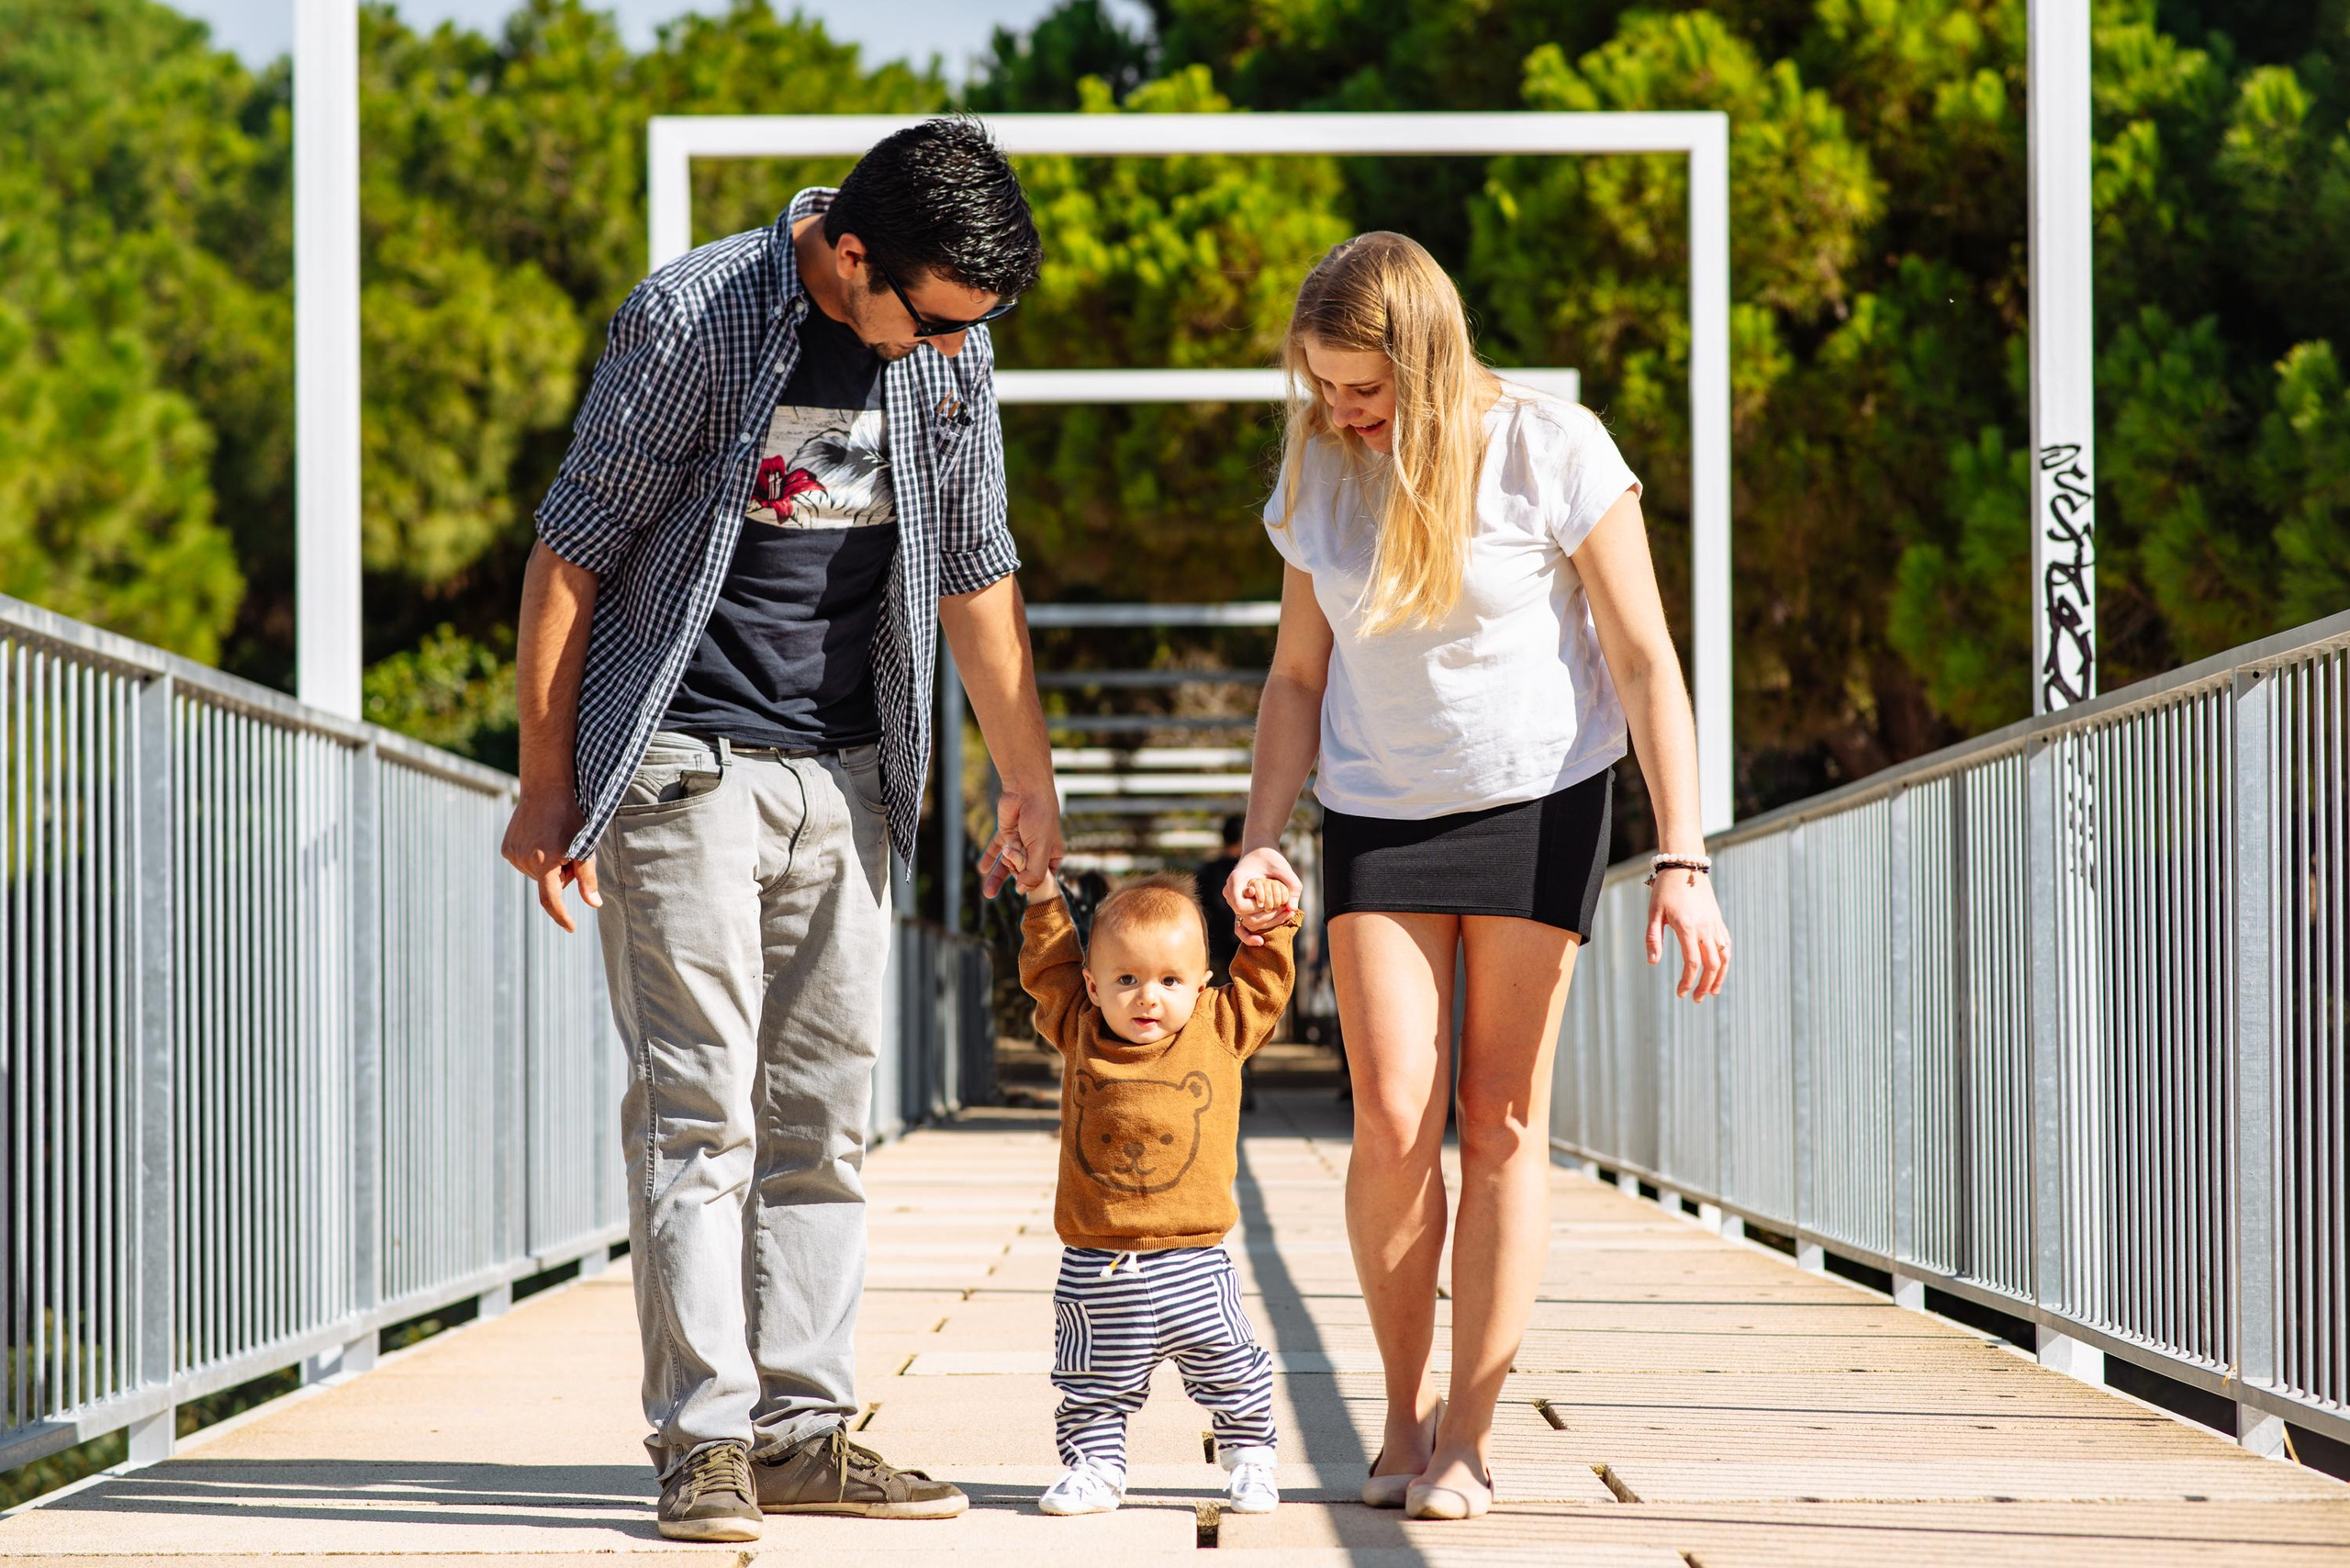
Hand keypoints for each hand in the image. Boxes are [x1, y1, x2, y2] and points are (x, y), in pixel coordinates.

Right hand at [502, 789, 596, 932]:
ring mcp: (512, 854)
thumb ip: (588, 878)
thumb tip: (594, 904)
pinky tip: (541, 837)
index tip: (571, 927)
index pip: (551, 900)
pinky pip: (526, 863)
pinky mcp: (506, 848)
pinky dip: (536, 858)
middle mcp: (523, 861)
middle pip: (548, 884)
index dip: (562, 916)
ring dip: (548, 866)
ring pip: (537, 874)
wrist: (547, 787)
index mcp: (544, 863)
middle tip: (569, 850)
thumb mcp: (585, 846)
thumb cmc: (572, 816)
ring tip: (554, 839)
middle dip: (562, 875)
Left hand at [978, 785, 1063, 898]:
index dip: (1033, 883)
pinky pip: (996, 849)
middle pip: (1023, 871)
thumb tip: (1021, 891)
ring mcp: (1020, 842)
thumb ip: (1034, 873)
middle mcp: (1037, 850)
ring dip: (997, 878)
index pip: (1043, 877)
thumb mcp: (1040, 849)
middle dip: (1014, 873)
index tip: (1023, 886)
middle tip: (1010, 863)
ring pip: (1007, 864)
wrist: (1026, 789)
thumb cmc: (1040, 817)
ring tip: (988, 894)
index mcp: (1052, 854)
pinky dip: (989, 859)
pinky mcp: (1006, 833)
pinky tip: (981, 869)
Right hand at [1223, 848, 1302, 947]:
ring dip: (1269, 922)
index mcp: (1236, 880)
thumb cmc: (1271, 858)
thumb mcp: (1283, 867)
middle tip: (1286, 909)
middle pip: (1245, 916)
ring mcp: (1234, 902)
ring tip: (1287, 913)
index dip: (1255, 907)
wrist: (1260, 853)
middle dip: (1268, 916)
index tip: (1268, 902)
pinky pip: (1240, 927)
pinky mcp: (1241, 908)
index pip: (1239, 904)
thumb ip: (1291, 886)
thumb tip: (1292, 908)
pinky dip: (1248, 936)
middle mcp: (1230, 892)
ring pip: (1247, 922)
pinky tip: (1259, 941)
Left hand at [1645, 867, 1728, 1000]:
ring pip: (1724, 957)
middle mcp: (1705, 928)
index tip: (1680, 993)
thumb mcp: (1653, 913)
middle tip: (1696, 999)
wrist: (1685, 866)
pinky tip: (1719, 970)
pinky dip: (1725, 961)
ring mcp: (1715, 924)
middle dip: (1706, 985)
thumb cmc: (1665, 889)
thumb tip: (1653, 963)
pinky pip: (1726, 945)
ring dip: (1720, 977)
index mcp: (1687, 927)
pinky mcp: (1718, 920)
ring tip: (1713, 992)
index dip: (1687, 981)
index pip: (1692, 963)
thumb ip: (1653, 938)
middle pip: (1712, 965)